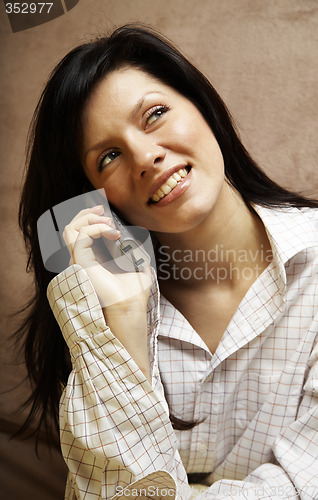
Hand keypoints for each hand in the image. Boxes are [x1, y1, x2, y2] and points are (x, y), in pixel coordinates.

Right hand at [63, 205, 151, 379]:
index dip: (89, 219)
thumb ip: (134, 253)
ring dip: (88, 218)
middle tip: (102, 209)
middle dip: (85, 214)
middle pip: (71, 229)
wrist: (129, 307)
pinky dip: (97, 227)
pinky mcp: (80, 261)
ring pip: (70, 229)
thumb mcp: (137, 267)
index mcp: (92, 261)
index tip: (107, 213)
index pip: (81, 235)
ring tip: (108, 220)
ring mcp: (79, 261)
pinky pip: (82, 235)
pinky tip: (113, 232)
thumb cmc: (133, 294)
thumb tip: (134, 240)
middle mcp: (82, 260)